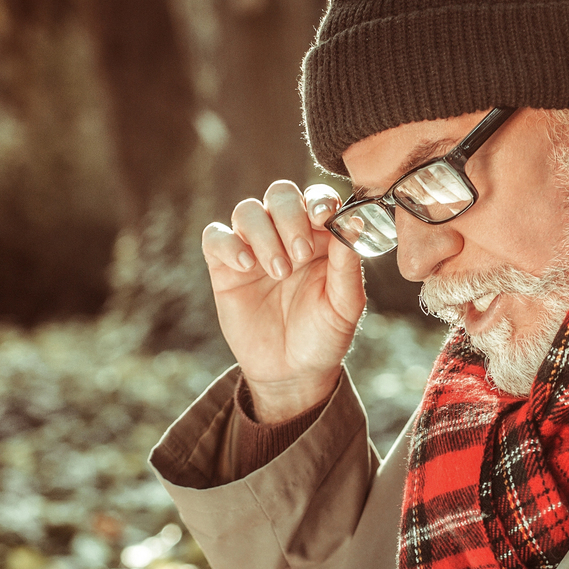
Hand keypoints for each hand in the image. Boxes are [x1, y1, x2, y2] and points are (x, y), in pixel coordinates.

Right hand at [200, 181, 364, 421]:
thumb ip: (348, 264)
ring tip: (279, 272)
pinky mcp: (225, 268)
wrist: (292, 373)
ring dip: (263, 235)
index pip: (316, 198)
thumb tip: (353, 222)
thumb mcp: (345, 305)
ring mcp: (253, 249)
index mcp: (320, 237)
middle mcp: (285, 235)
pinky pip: (215, 237)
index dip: (318, 200)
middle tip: (301, 255)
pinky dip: (228, 244)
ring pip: (247, 211)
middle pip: (280, 194)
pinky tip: (246, 267)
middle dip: (290, 217)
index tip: (323, 218)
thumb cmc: (324, 336)